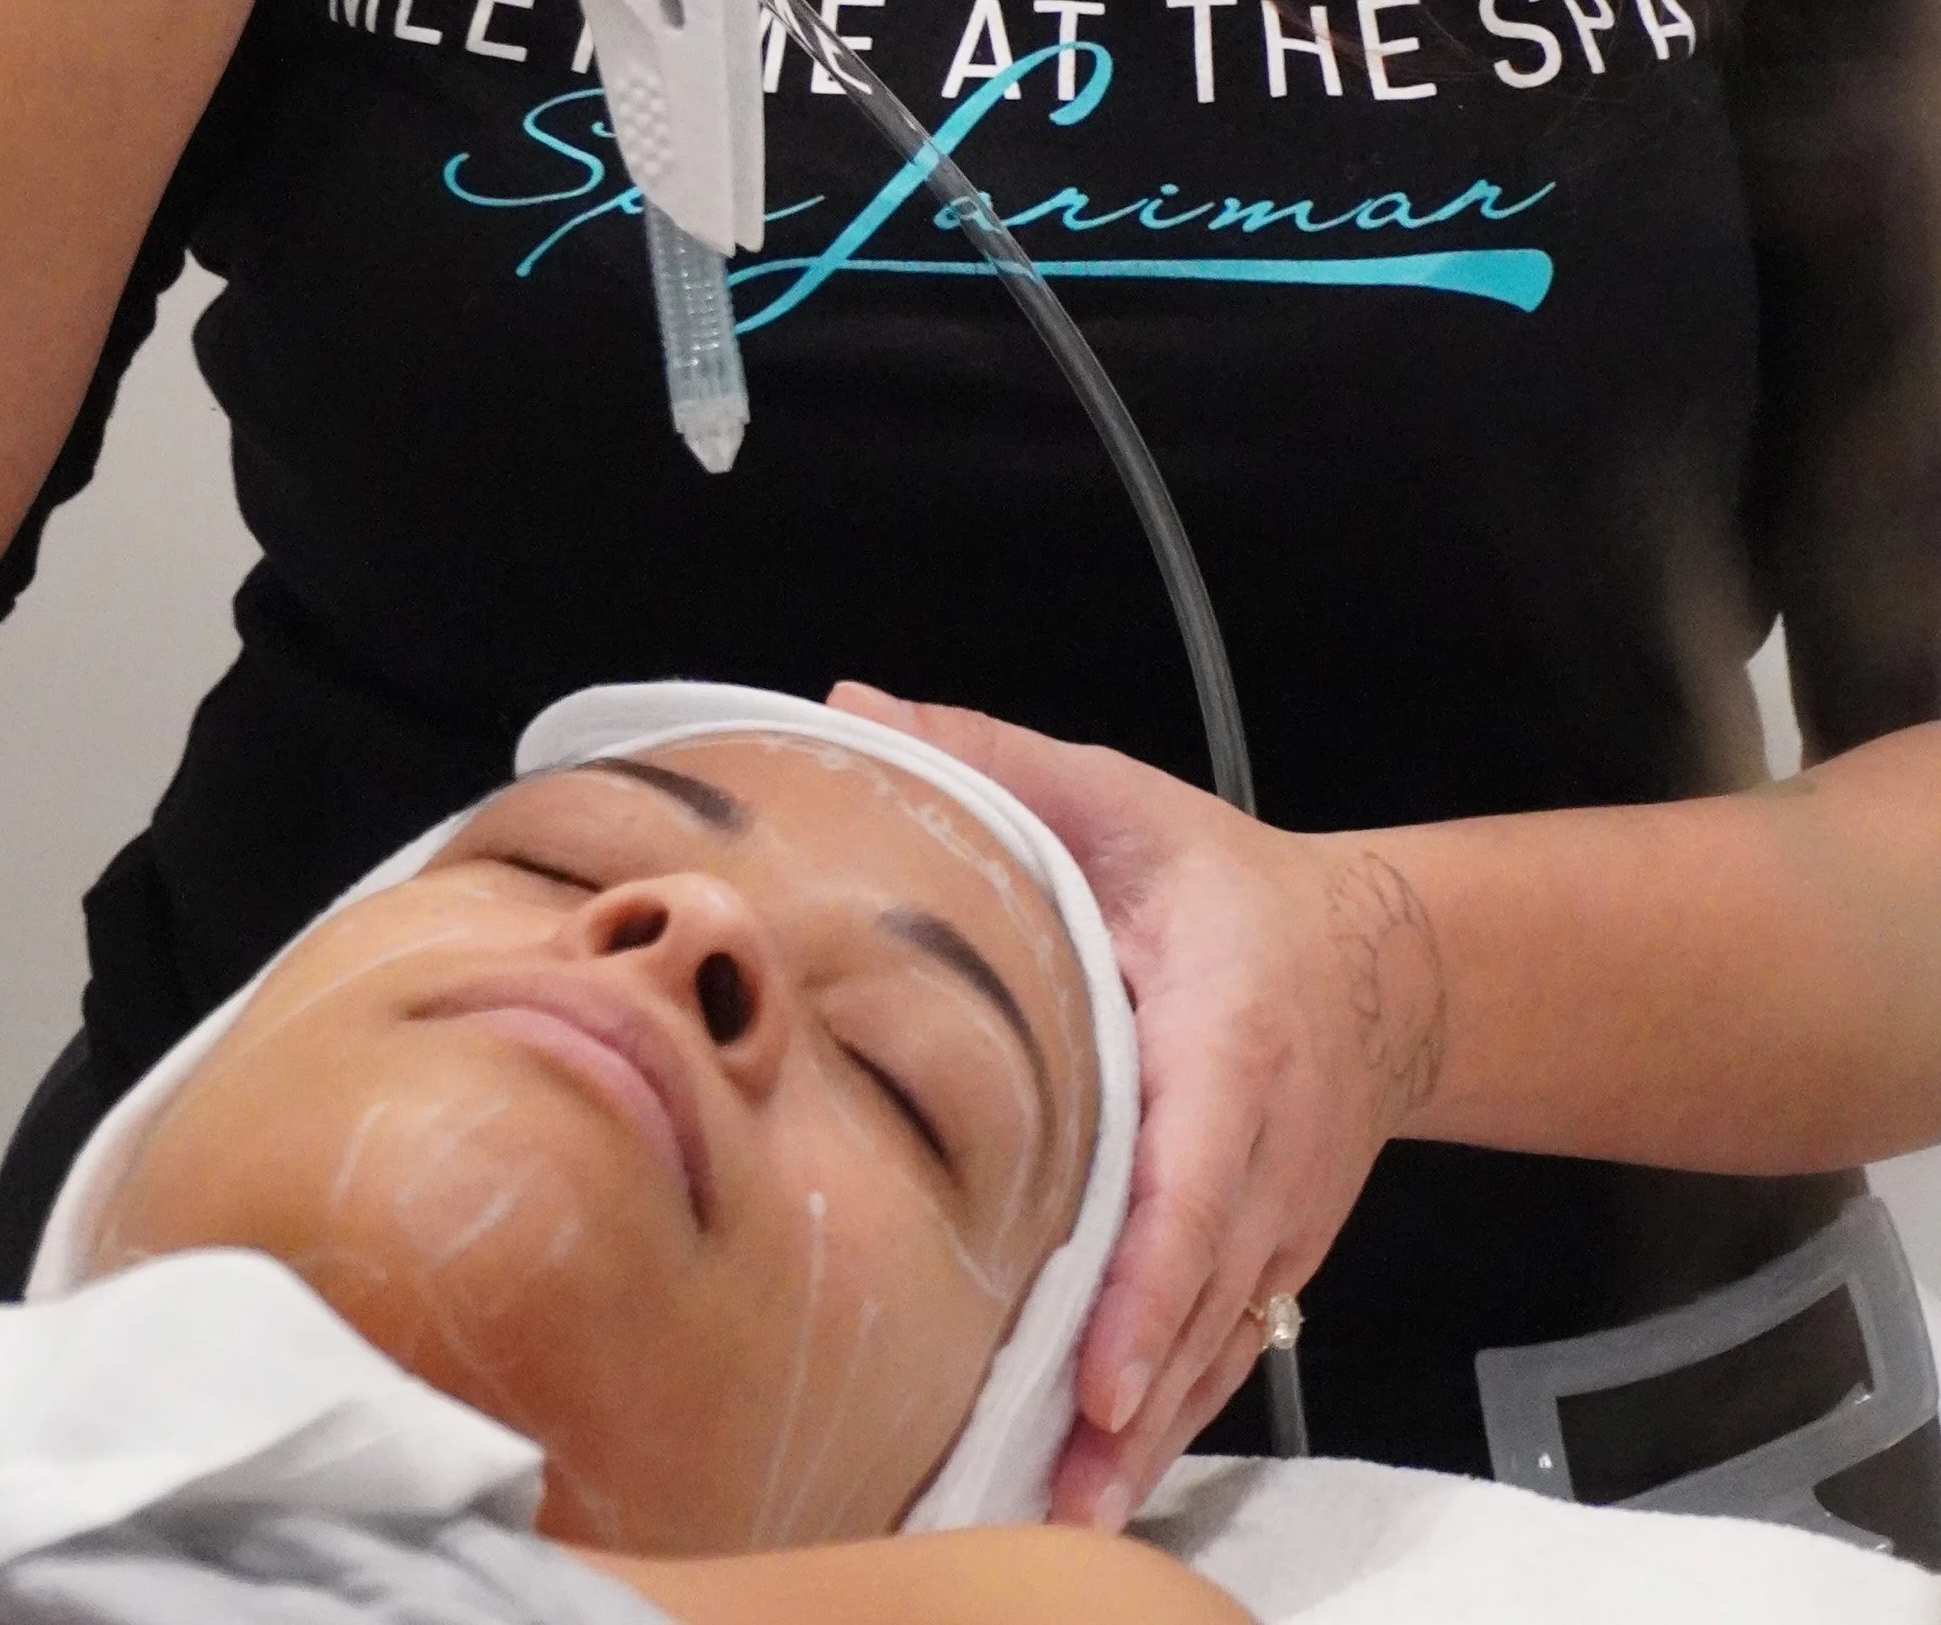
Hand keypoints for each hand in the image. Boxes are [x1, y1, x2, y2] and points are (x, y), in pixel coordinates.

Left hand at [830, 690, 1445, 1528]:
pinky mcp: (1268, 1262)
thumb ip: (986, 760)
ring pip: (1214, 1343)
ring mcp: (1276, 1221)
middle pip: (1203, 1290)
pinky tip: (1098, 1486)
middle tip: (1052, 1484)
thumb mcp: (1113, 798)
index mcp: (1228, 1032)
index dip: (1153, 1277)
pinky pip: (1219, 1352)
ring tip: (1061, 1514)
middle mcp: (1264, 1147)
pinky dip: (1166, 1421)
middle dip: (1134, 1397)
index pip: (1197, 1170)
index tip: (1103, 1366)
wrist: (1375, 959)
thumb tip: (850, 711)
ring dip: (1146, 1435)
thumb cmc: (1219, 882)